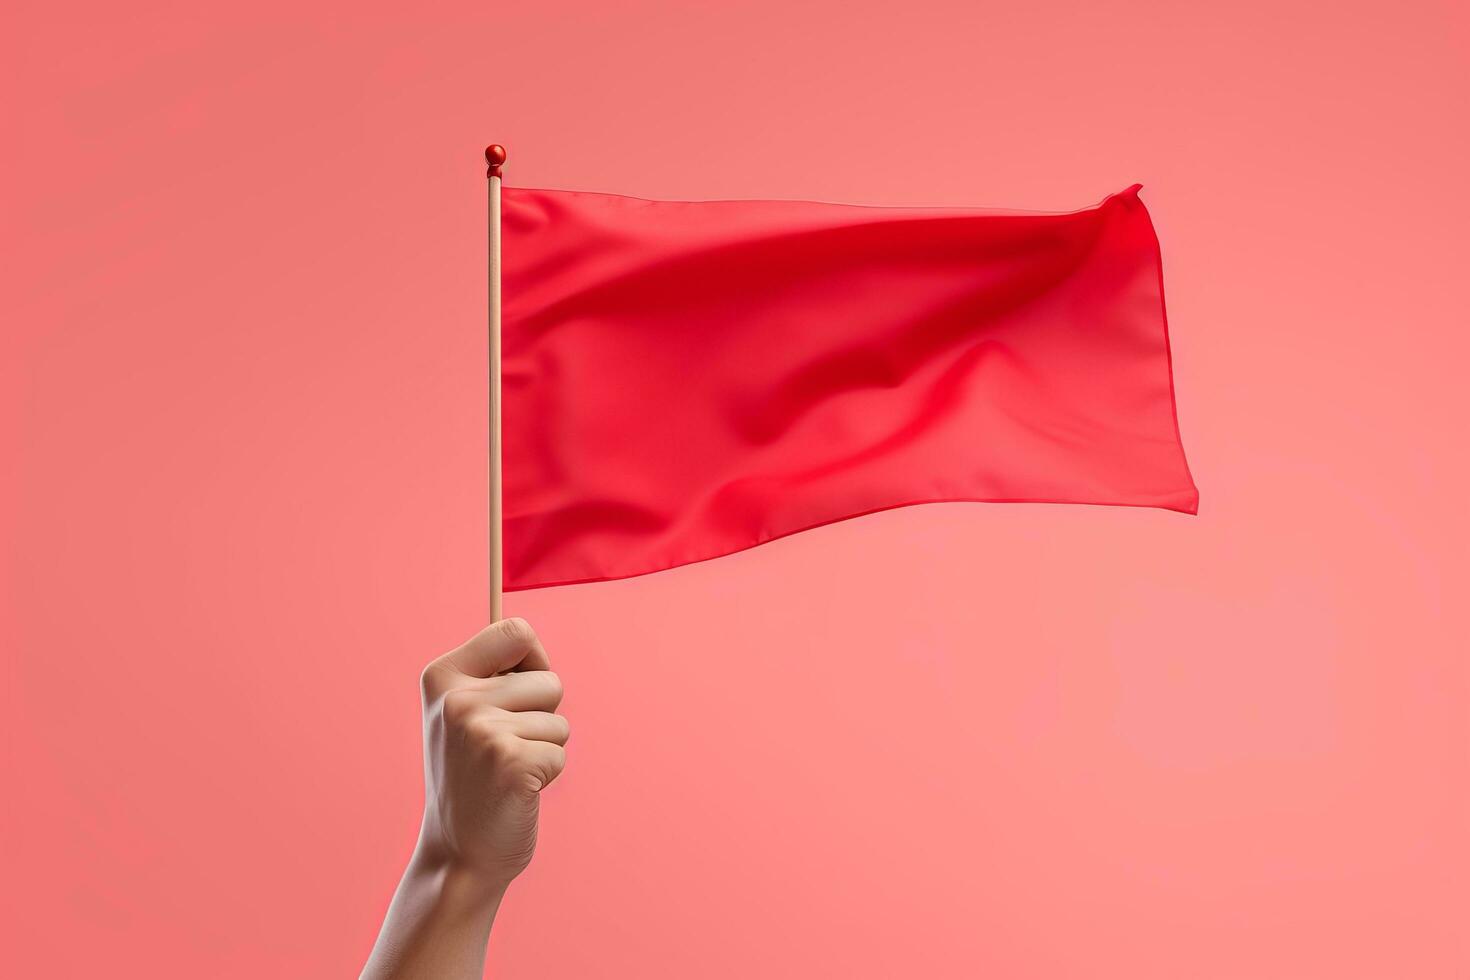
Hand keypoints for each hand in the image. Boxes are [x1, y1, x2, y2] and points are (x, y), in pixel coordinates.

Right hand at [416, 618, 568, 888]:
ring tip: (507, 772)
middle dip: (542, 715)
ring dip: (545, 748)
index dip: (532, 662)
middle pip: (549, 679)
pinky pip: (560, 752)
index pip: (517, 631)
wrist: (457, 854)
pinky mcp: (510, 763)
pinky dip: (547, 775)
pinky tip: (515, 792)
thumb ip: (493, 674)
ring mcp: (482, 731)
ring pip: (559, 720)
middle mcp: (457, 699)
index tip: (514, 697)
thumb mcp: (463, 714)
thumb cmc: (473, 777)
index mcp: (442, 676)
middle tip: (503, 750)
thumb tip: (529, 638)